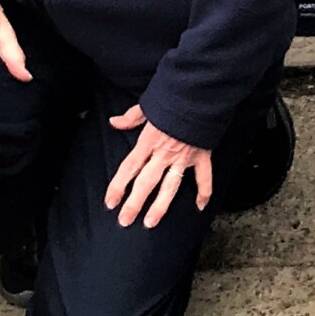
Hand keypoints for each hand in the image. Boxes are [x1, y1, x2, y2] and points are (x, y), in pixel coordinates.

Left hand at [103, 106, 213, 227]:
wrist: (201, 93)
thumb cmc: (174, 97)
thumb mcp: (149, 104)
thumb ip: (131, 117)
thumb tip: (113, 122)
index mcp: (149, 140)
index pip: (129, 168)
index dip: (118, 186)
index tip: (110, 202)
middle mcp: (164, 153)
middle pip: (146, 182)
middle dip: (134, 203)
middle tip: (125, 220)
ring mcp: (184, 157)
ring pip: (170, 186)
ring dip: (160, 206)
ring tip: (151, 222)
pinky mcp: (201, 155)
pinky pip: (204, 177)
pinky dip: (204, 191)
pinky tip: (200, 207)